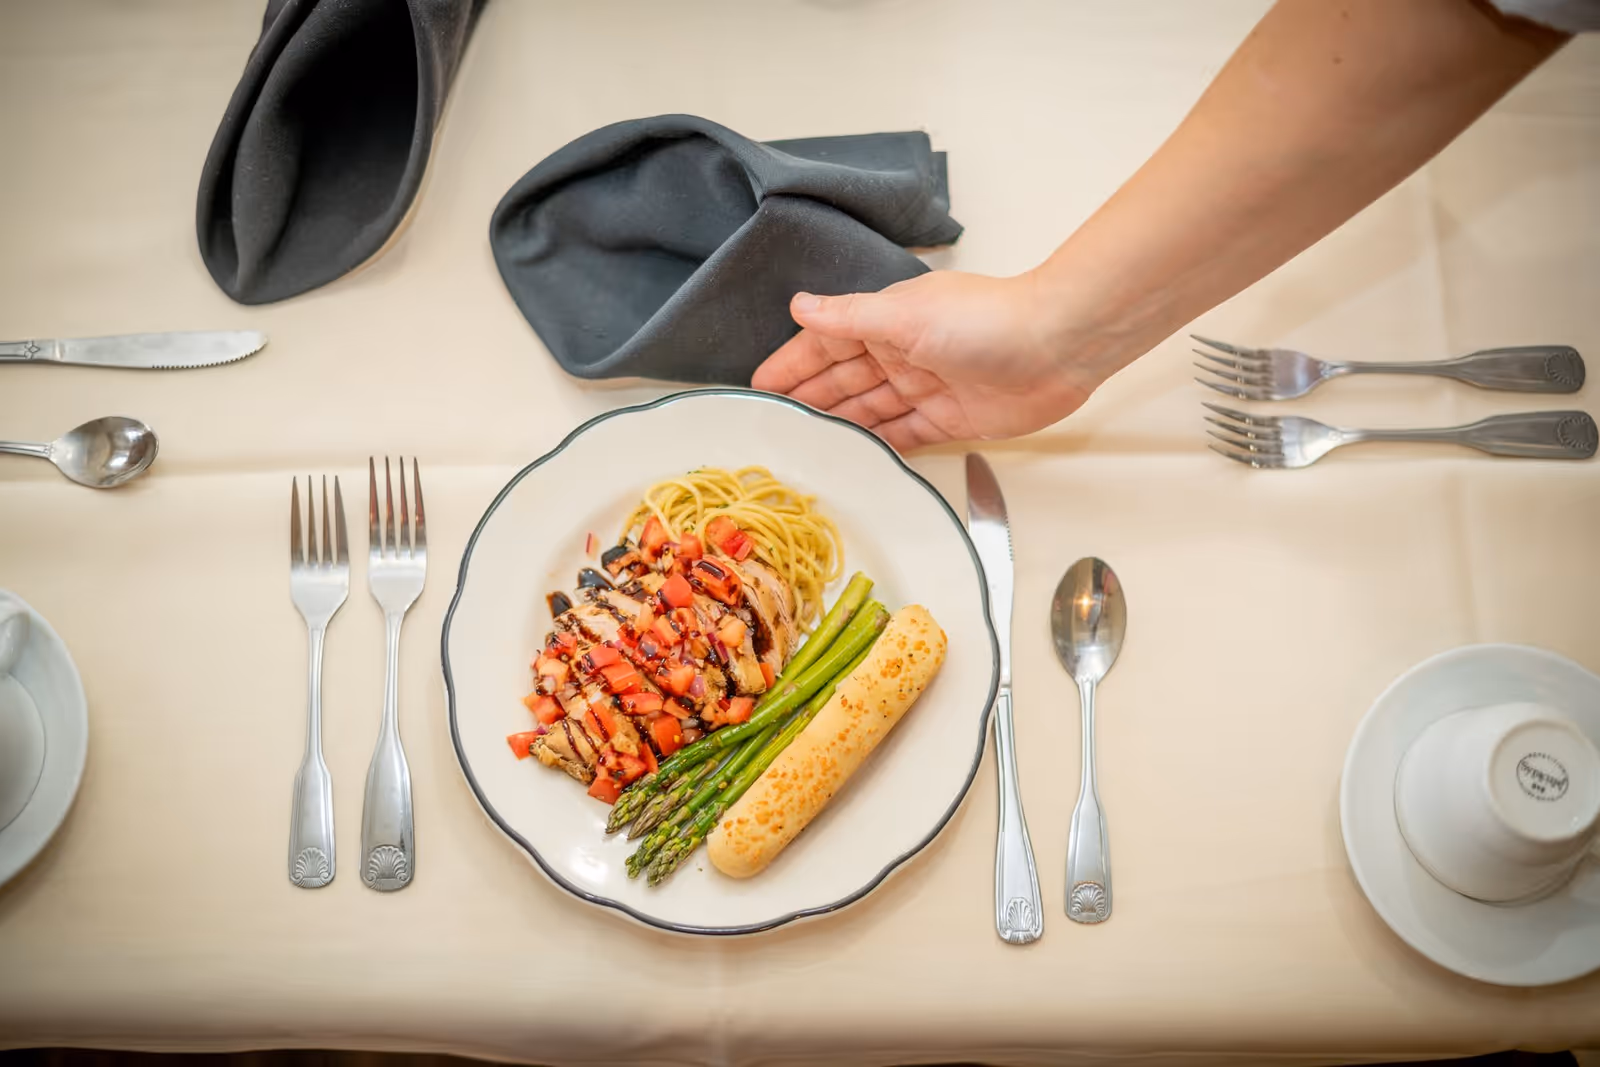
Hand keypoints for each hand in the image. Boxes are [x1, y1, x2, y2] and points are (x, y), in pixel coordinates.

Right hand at [751, 271, 1096, 451]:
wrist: (1059, 344)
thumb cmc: (983, 319)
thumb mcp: (904, 313)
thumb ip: (848, 317)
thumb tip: (798, 304)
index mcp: (884, 322)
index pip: (823, 346)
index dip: (790, 366)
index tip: (756, 389)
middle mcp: (901, 353)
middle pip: (842, 382)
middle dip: (808, 403)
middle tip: (770, 433)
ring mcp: (926, 387)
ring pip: (870, 411)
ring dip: (839, 428)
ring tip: (801, 454)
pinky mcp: (952, 418)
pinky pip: (905, 435)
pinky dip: (880, 446)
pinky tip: (854, 461)